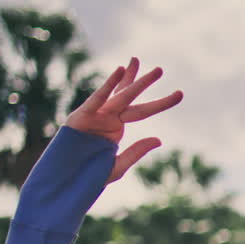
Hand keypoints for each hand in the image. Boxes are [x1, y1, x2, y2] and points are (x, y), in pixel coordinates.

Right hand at [64, 57, 183, 183]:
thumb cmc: (89, 175)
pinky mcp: (81, 117)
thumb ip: (137, 151)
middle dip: (144, 82)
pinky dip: (108, 85)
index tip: (180, 94)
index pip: (143, 110)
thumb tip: (158, 139)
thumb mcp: (118, 165)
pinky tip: (119, 71)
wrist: (64, 183)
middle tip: (160, 69)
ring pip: (117, 95)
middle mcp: (108, 117)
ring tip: (138, 60)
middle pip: (131, 97)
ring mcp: (95, 116)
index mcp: (117, 127)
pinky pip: (97, 99)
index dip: (161, 102)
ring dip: (130, 79)